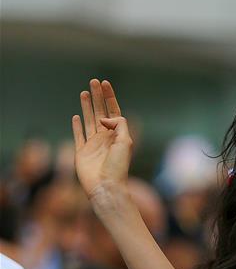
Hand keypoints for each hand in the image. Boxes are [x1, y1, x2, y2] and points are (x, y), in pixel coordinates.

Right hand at [72, 79, 132, 199]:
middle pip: (100, 112)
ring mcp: (93, 145)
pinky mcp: (81, 152)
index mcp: (117, 134)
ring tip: (84, 92)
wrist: (105, 186)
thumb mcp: (125, 141)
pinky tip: (76, 116)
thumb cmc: (118, 166)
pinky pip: (78, 135)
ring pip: (89, 120)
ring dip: (87, 106)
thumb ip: (118, 124)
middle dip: (97, 97)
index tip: (105, 83)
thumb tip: (103, 118)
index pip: (113, 111)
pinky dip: (76, 126)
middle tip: (93, 81)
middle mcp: (105, 137)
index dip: (109, 97)